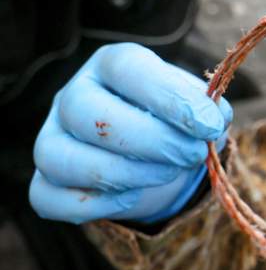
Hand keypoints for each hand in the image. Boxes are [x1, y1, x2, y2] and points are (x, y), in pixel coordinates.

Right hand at [30, 43, 231, 224]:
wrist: (154, 152)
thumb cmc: (174, 119)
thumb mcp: (197, 106)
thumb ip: (208, 109)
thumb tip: (216, 118)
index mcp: (112, 65)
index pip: (128, 68)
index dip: (171, 98)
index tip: (210, 124)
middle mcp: (73, 96)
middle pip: (91, 115)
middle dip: (153, 141)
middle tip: (192, 154)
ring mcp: (52, 138)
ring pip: (64, 158)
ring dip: (128, 174)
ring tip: (169, 173)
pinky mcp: (44, 181)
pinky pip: (49, 198)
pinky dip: (95, 204)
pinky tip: (132, 196)